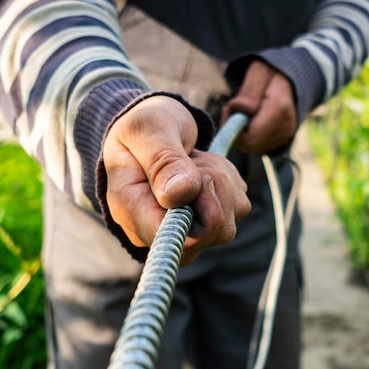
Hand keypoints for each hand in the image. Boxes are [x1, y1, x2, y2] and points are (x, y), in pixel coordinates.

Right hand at [102, 95, 250, 264]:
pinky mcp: (207, 223)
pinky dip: (229, 182)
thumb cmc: (144, 128)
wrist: (152, 129)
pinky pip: (237, 208)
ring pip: (229, 221)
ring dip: (221, 181)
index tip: (194, 172)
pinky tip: (203, 168)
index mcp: (131, 211)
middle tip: (191, 159)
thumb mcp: (146, 129)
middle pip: (213, 232)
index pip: (177, 240)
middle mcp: (158, 231)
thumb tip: (179, 194)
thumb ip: (162, 160)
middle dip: (213, 185)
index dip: (200, 208)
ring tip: (194, 161)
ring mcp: (185, 231)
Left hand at [222, 60, 296, 153]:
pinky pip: (259, 146)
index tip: (230, 107)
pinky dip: (250, 135)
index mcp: (279, 109)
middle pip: (249, 145)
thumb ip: (248, 92)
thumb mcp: (257, 73)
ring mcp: (286, 136)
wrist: (291, 80)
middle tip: (234, 108)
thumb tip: (239, 109)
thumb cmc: (270, 74)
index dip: (232, 127)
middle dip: (236, 130)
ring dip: (242, 132)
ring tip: (245, 112)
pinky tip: (253, 120)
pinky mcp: (283, 140)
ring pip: (252, 147)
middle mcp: (285, 127)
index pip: (248, 138)